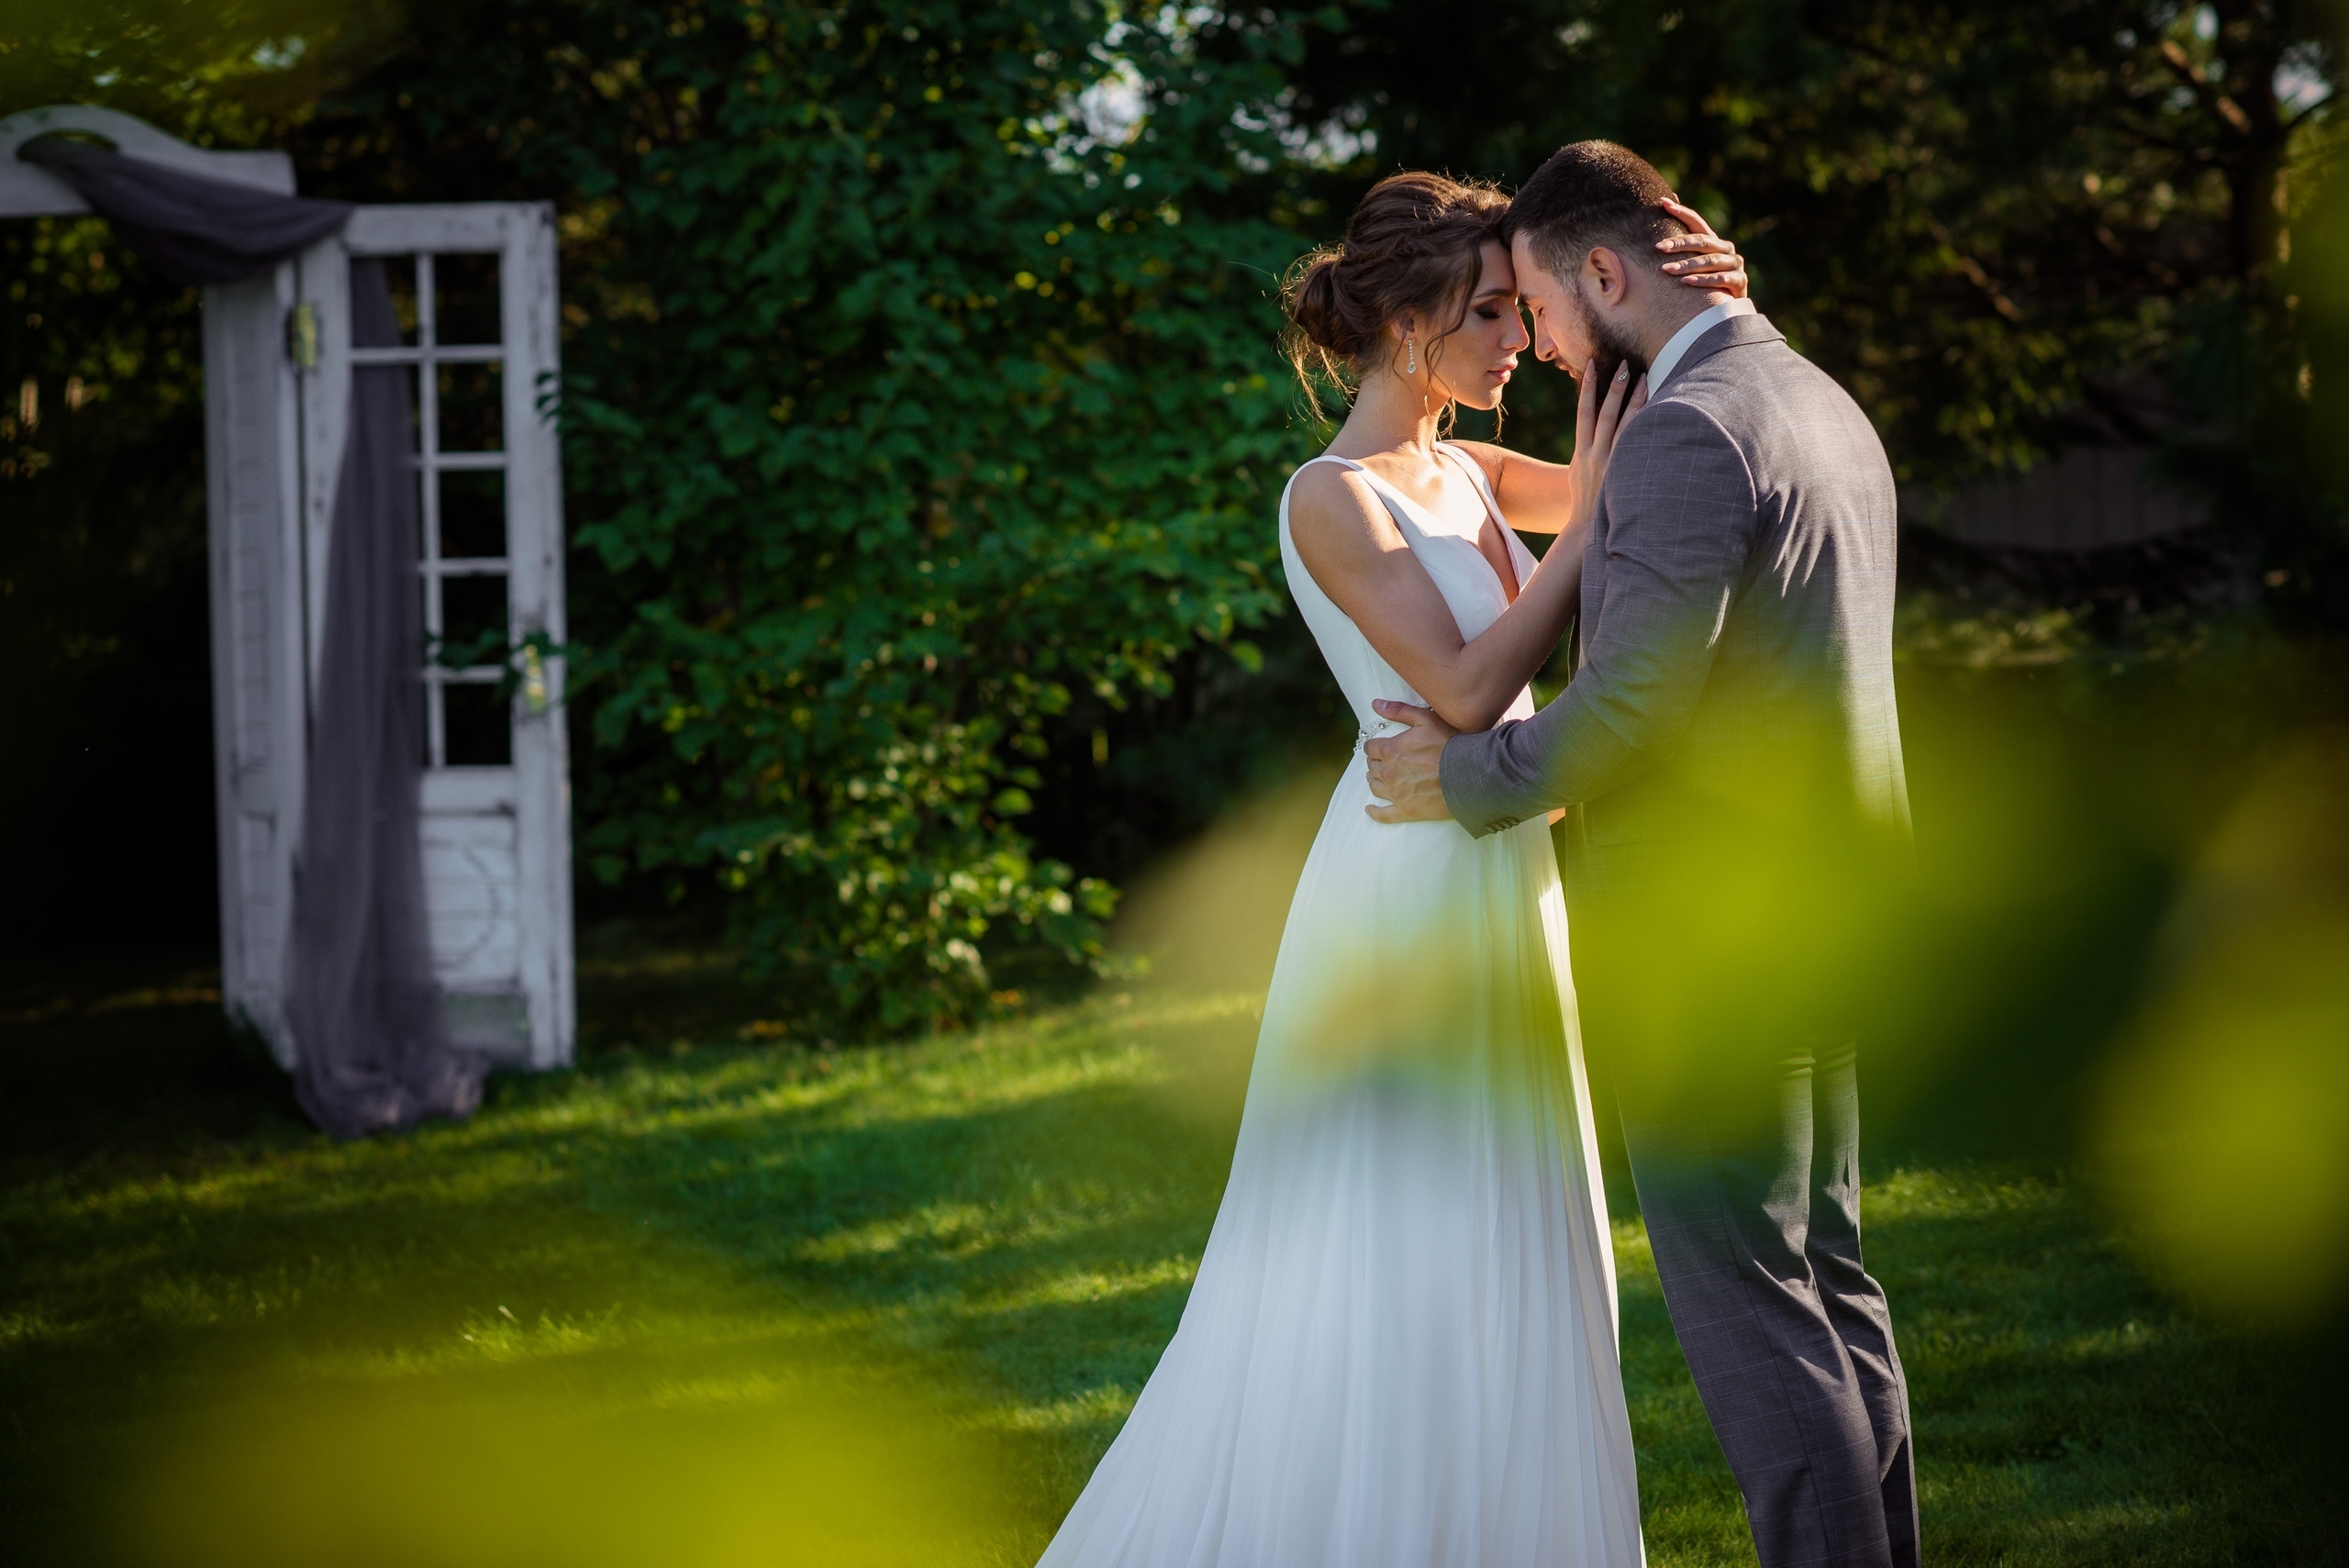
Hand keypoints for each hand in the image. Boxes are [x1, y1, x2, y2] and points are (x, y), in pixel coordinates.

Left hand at [1362, 700, 1456, 822]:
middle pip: (1371, 767)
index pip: (1370, 748)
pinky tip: (1370, 810)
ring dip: (1375, 781)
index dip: (1374, 747)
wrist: (1469, 773)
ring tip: (1380, 779)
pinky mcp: (1406, 810)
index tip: (1380, 747)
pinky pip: (1383, 815)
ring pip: (1375, 787)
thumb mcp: (1426, 719)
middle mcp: (1389, 773)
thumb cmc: (1449, 744)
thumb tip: (1376, 705)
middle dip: (1375, 763)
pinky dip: (1375, 812)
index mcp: (1390, 750)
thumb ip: (1399, 711)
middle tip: (1384, 762)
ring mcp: (1396, 794)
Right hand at [1563, 358, 1644, 535]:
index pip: (1583, 412)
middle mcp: (1595, 454)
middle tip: (1624, 362)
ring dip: (1634, 400)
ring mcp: (1611, 463)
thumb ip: (1587, 452)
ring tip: (1643, 377)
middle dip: (1614, 386)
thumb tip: (1597, 434)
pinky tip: (1657, 409)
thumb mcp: (1578, 474)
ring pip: (1624, 425)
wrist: (1586, 529)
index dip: (1587, 387)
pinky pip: (1636, 443)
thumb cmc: (1585, 501)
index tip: (1592, 365)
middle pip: (1605, 412)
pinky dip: (1645, 425)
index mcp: (1581, 453)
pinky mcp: (1624, 471)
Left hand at [1656, 198, 1747, 298]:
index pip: (1697, 223)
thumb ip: (1682, 245)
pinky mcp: (1740, 282)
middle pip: (1702, 241)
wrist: (1729, 308)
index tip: (1663, 203)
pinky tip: (1686, 282)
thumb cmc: (1705, 283)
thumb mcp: (1694, 263)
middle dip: (1679, 243)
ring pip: (1710, 261)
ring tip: (1666, 269)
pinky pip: (1720, 279)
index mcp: (1714, 241)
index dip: (1681, 212)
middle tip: (1658, 247)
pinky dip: (1703, 280)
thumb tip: (1664, 208)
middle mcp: (1727, 249)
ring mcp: (1735, 265)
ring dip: (1687, 265)